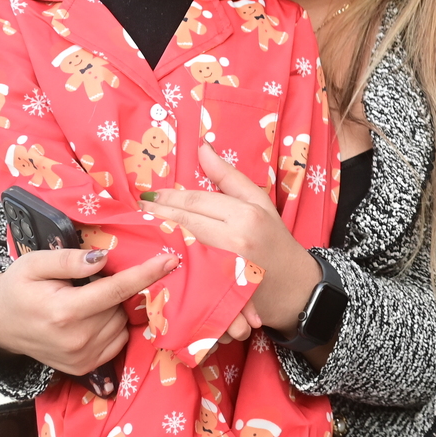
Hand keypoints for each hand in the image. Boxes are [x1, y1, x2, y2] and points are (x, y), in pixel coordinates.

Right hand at [0, 248, 172, 374]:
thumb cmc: (17, 288)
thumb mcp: (34, 264)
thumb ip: (69, 260)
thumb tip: (103, 259)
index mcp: (64, 311)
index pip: (116, 290)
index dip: (146, 274)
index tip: (170, 261)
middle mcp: (77, 339)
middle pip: (121, 305)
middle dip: (114, 290)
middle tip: (84, 285)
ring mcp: (82, 358)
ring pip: (122, 322)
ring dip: (113, 309)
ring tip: (82, 303)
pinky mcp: (86, 367)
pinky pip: (118, 340)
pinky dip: (112, 326)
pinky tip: (89, 319)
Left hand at [138, 144, 319, 335]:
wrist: (296, 287)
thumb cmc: (277, 240)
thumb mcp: (260, 202)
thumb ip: (229, 177)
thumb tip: (202, 148)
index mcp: (246, 215)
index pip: (197, 201)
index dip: (170, 197)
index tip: (150, 195)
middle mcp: (234, 240)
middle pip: (185, 222)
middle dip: (159, 213)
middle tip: (139, 208)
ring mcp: (224, 267)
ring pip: (182, 245)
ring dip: (160, 234)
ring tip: (143, 225)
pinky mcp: (217, 289)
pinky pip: (188, 269)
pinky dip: (171, 258)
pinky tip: (158, 253)